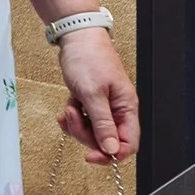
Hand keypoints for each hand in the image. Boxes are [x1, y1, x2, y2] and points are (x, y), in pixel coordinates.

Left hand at [55, 24, 139, 164]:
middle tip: (73, 118)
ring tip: (69, 108)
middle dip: (85, 135)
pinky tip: (66, 108)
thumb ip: (102, 124)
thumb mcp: (93, 94)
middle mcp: (118, 110)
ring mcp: (104, 107)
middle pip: (106, 141)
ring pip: (92, 132)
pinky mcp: (91, 103)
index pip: (128, 143)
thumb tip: (111, 150)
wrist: (76, 37)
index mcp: (126, 108)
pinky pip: (83, 122)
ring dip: (76, 125)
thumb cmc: (89, 59)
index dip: (111, 154)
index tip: (91, 156)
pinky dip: (72, 119)